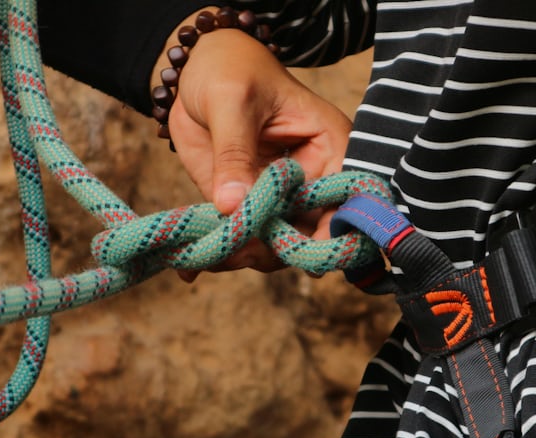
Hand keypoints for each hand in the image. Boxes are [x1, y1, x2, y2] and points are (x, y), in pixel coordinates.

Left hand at [167, 26, 352, 276]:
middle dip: (277, 250)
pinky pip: (240, 239)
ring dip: (244, 256)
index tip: (299, 252)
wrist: (195, 71)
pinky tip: (190, 270)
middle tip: (239, 251)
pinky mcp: (245, 206)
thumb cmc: (230, 69)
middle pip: (310, 232)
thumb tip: (233, 203)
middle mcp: (311, 180)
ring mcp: (278, 198)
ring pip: (275, 245)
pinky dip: (217, 254)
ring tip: (213, 255)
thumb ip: (234, 152)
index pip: (345, 199)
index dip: (330, 231)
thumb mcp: (232, 102)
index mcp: (330, 147)